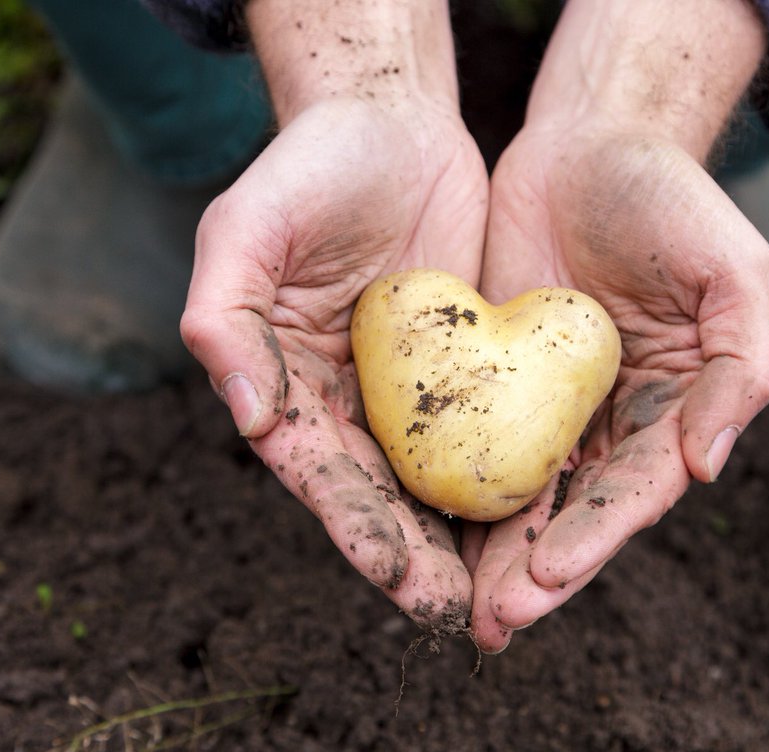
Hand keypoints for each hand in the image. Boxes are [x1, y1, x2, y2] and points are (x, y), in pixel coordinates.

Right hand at [181, 1, 488, 631]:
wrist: (390, 120)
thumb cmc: (307, 170)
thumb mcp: (245, 231)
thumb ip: (225, 321)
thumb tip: (248, 419)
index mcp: (287, 387)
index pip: (321, 474)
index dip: (356, 528)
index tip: (397, 577)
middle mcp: (347, 403)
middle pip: (383, 496)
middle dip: (417, 559)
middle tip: (460, 613)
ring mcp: (411, 391)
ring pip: (440, 480)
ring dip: (465, 540)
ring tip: (502, 596)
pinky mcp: (469, 369)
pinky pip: (491, 430)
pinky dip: (508, 476)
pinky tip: (543, 518)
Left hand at [463, 0, 768, 651]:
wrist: (590, 141)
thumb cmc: (674, 202)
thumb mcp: (735, 275)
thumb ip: (740, 371)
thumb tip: (706, 470)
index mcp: (674, 414)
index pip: (633, 493)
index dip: (594, 539)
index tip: (547, 576)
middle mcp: (611, 425)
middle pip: (571, 513)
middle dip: (533, 571)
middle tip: (491, 622)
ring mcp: (548, 406)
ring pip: (516, 493)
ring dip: (486, 552)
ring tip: (452, 605)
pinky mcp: (491, 377)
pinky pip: (467, 438)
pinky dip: (449, 484)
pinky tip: (419, 526)